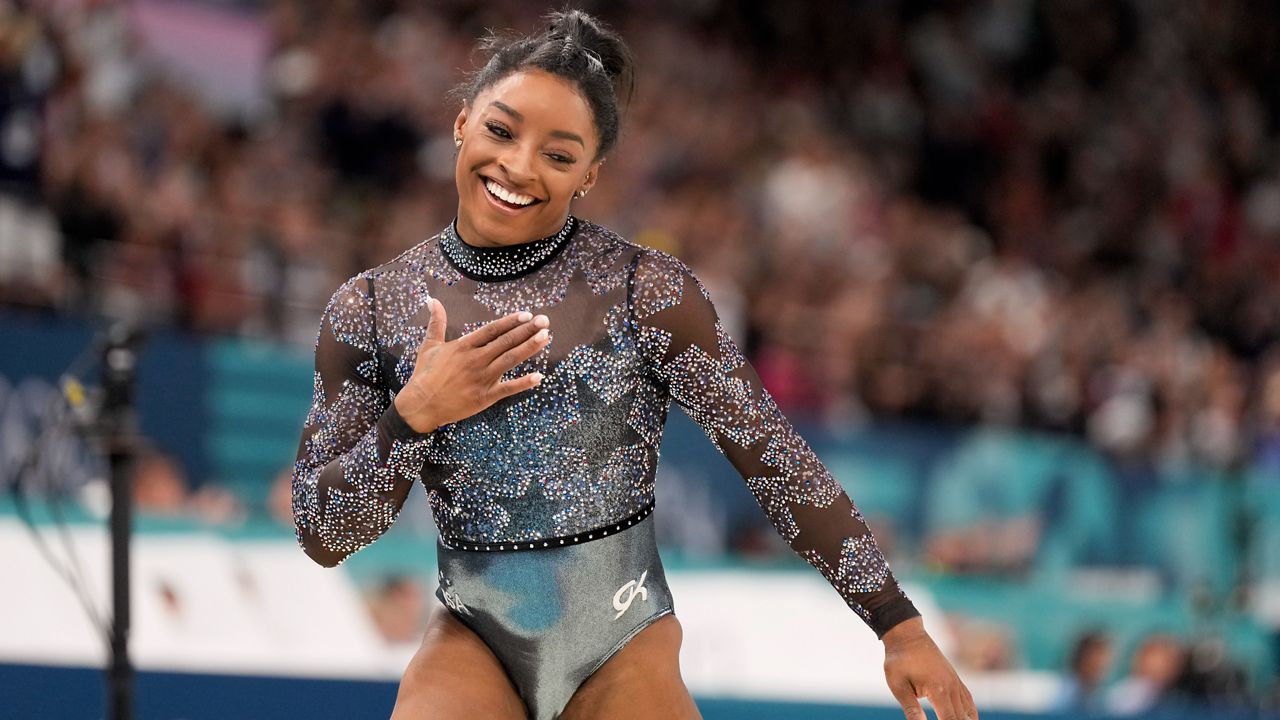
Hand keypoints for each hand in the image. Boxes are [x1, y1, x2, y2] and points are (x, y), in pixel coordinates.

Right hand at [394, 298, 549, 431]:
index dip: (510, 321)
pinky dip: (523, 383)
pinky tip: (539, 377)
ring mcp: (481, 378)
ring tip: (546, 337)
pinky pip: (507, 389)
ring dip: (529, 348)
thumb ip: (436, 322)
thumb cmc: (424, 374)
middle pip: (505, 342)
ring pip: (510, 360)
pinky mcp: (484, 397)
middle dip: (527, 330)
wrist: (420, 405)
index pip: (492, 330)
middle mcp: (475, 360)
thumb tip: (433, 300)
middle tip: (545, 320)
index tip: (527, 314)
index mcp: (463, 346)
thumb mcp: (429, 345)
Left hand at [882, 617, 977, 719]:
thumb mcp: (898, 686)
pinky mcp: (955, 679)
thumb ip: (911, 710)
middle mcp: (952, 687)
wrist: (907, 635)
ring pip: (969, 712)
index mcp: (938, 690)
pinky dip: (971, 715)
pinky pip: (969, 701)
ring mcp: (956, 682)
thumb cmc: (898, 660)